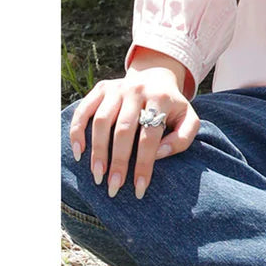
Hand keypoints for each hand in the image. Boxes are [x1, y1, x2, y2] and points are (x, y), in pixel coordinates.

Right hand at [69, 65, 199, 199]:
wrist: (157, 76)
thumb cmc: (172, 108)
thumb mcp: (188, 119)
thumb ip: (182, 138)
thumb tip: (159, 154)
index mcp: (160, 99)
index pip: (150, 136)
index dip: (144, 164)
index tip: (139, 189)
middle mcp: (137, 90)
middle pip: (123, 130)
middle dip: (118, 162)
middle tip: (113, 188)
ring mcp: (116, 88)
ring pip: (101, 121)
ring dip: (97, 151)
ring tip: (98, 175)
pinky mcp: (101, 88)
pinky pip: (84, 110)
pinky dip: (77, 131)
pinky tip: (79, 152)